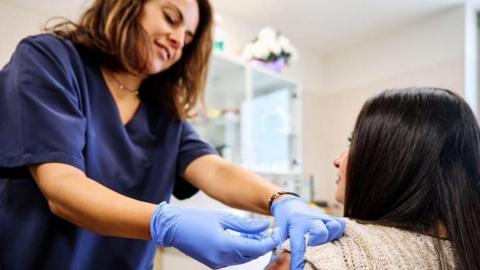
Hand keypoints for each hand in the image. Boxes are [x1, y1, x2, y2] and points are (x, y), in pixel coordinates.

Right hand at [150, 202, 280, 268]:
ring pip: (245, 258)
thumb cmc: (196, 219)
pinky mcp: (215, 263)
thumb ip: (247, 224)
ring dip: (254, 247)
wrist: (174, 228)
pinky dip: (243, 249)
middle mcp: (222, 258)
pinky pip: (235, 259)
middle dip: (264, 244)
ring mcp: (218, 263)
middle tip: (271, 231)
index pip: (256, 247)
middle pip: (252, 255)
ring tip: (259, 232)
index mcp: (224, 245)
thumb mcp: (224, 217)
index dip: (270, 241)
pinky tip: (246, 237)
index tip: (278, 232)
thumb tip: (266, 226)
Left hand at [271, 197, 344, 269]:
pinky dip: (338, 232)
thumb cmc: (285, 220)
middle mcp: (311, 219)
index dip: (298, 260)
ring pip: (334, 226)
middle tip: (312, 248)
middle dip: (318, 244)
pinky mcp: (329, 217)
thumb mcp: (279, 230)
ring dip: (331, 236)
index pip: (298, 245)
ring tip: (324, 242)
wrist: (291, 205)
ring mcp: (322, 217)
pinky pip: (340, 224)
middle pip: (321, 232)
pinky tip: (332, 237)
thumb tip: (280, 259)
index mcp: (296, 223)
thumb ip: (280, 243)